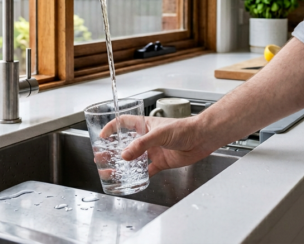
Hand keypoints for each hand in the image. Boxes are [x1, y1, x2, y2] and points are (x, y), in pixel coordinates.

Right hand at [99, 115, 215, 175]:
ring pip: (134, 158)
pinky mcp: (161, 162)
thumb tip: (125, 155)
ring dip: (123, 164)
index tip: (102, 136)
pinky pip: (147, 170)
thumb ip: (141, 145)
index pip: (123, 123)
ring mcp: (154, 150)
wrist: (202, 138)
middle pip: (125, 143)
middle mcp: (147, 138)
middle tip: (101, 157)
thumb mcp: (159, 134)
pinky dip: (140, 175)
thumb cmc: (184, 128)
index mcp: (144, 125)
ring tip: (111, 170)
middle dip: (112, 150)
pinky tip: (133, 180)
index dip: (111, 128)